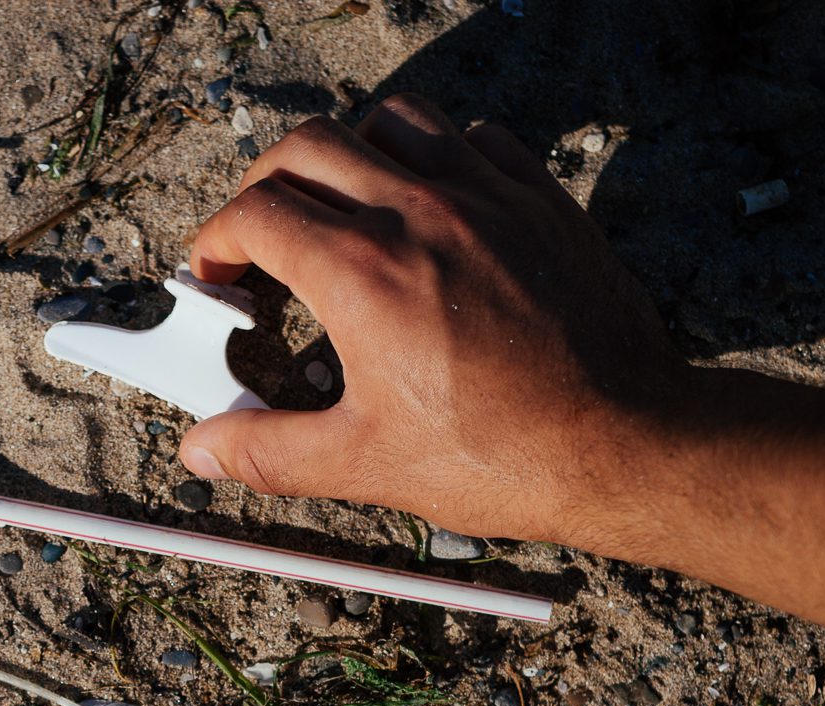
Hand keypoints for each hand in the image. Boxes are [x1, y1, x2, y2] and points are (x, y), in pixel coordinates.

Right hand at [179, 98, 690, 549]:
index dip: (215, 242)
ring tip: (338, 208)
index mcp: (361, 273)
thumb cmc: (501, 456)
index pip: (255, 214)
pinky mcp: (539, 199)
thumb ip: (269, 451)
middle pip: (307, 148)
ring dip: (347, 154)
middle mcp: (417, 212)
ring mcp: (485, 195)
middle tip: (258, 241)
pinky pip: (472, 137)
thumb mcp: (363, 464)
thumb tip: (201, 450)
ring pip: (390, 122)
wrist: (624, 443)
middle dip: (263, 186)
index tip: (217, 277)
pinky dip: (432, 156)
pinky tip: (427, 208)